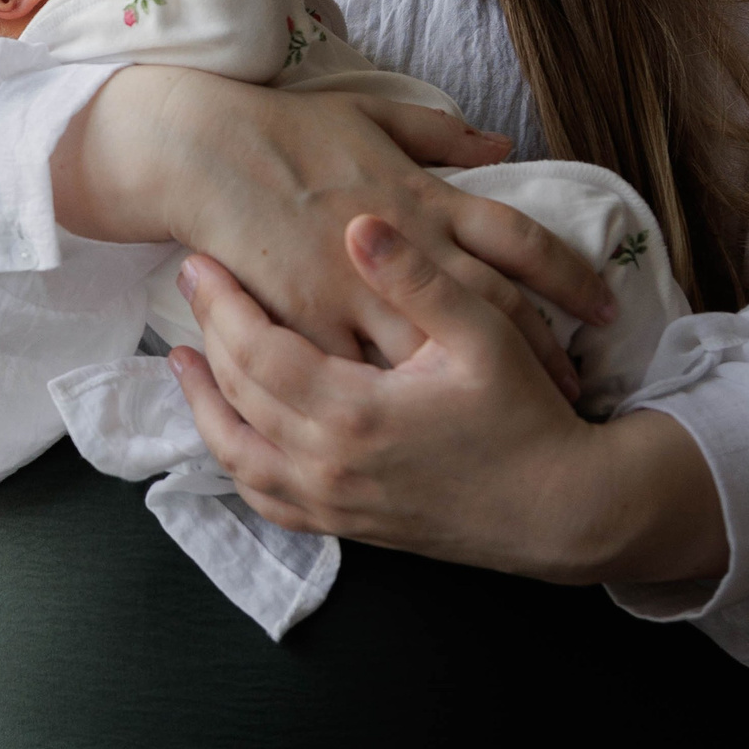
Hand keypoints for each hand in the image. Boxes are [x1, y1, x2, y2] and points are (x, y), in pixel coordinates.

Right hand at [53, 66, 614, 398]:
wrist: (205, 151)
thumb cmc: (287, 127)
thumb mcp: (372, 113)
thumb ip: (440, 134)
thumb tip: (500, 144)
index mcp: (424, 196)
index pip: (521, 240)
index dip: (571, 276)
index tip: (606, 307)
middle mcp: (403, 249)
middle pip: (492, 308)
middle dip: (542, 351)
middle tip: (577, 389)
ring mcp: (356, 291)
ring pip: (436, 353)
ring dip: (478, 387)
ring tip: (515, 421)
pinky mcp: (309, 322)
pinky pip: (360, 373)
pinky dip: (396, 401)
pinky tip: (423, 430)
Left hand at [167, 216, 728, 585]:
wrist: (565, 512)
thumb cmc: (530, 416)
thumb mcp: (485, 334)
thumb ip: (418, 278)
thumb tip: (358, 222)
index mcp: (353, 411)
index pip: (256, 350)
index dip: (221, 303)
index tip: (197, 260)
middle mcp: (329, 465)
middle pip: (237, 394)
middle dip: (205, 337)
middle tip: (188, 286)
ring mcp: (335, 504)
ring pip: (237, 455)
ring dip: (204, 405)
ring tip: (183, 360)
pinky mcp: (349, 526)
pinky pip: (269, 499)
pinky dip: (239, 462)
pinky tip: (233, 433)